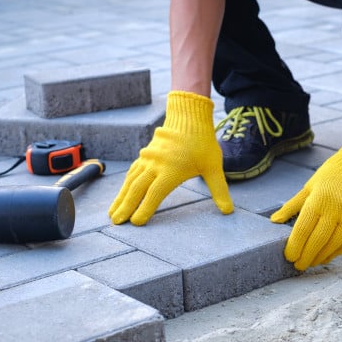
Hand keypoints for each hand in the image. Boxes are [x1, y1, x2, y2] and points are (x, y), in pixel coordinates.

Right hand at [109, 91, 232, 224]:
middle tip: (116, 223)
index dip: (144, 209)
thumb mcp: (214, 167)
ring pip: (130, 181)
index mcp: (171, 170)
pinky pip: (132, 172)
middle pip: (136, 189)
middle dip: (126, 207)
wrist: (188, 117)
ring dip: (120, 198)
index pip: (154, 194)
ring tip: (112, 213)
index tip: (136, 223)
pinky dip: (124, 185)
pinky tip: (120, 194)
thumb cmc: (203, 143)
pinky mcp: (145, 155)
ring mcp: (148, 159)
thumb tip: (228, 211)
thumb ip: (219, 190)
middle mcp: (155, 165)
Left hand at [270, 134, 341, 270]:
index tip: (288, 256)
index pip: (303, 229)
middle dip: (306, 256)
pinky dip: (336, 253)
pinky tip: (326, 257)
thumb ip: (291, 207)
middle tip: (298, 266)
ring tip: (310, 263)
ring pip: (333, 245)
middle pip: (317, 240)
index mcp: (318, 201)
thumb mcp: (307, 189)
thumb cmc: (328, 179)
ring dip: (320, 257)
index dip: (295, 246)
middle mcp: (335, 210)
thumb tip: (273, 221)